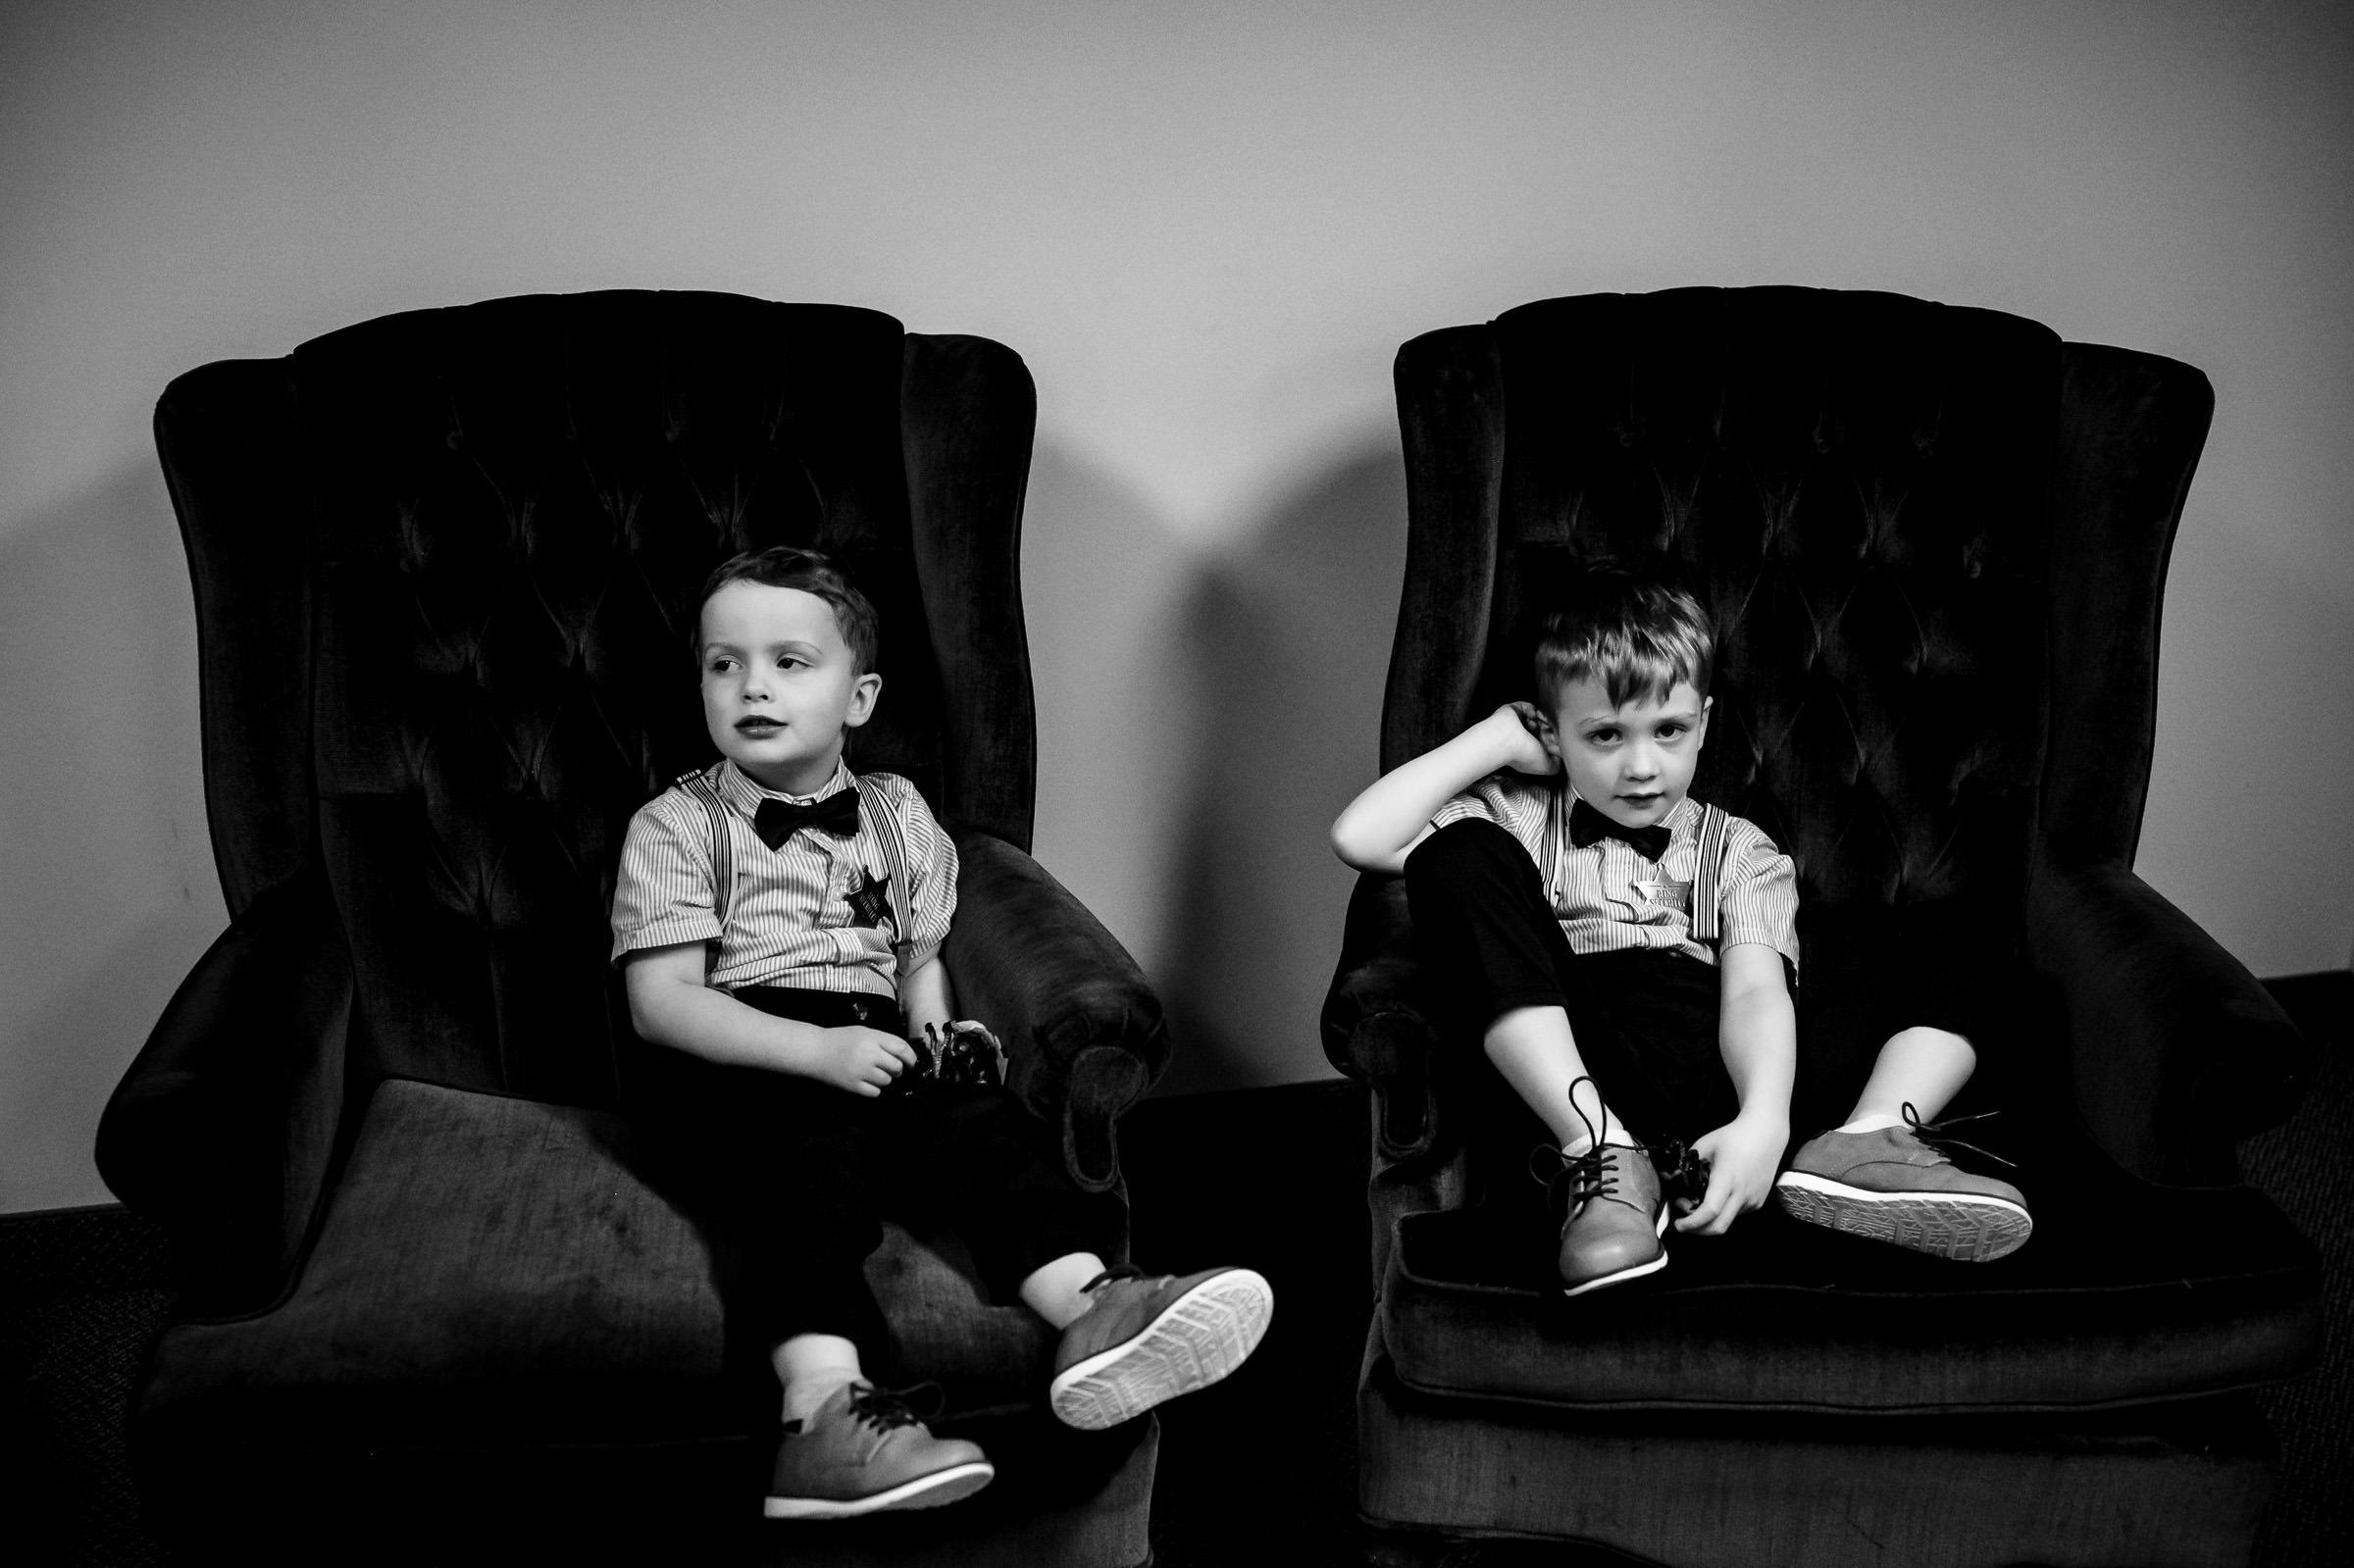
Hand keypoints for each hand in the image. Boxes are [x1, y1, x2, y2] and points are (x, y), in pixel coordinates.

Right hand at [807, 1025, 918, 1097]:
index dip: (911, 1057)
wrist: (815, 1051)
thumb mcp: (863, 1031)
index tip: (912, 1062)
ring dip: (885, 1079)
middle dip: (898, 1069)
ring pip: (887, 1081)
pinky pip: (875, 1092)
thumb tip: (903, 1053)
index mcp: (873, 1038)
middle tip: (891, 1068)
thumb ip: (883, 1040)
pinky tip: (866, 1081)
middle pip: (897, 1067)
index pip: (902, 1048)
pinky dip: (874, 1089)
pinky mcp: (854, 1085)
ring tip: (874, 1072)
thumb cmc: (839, 1040)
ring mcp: (861, 1071)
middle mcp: (869, 1054)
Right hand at [1486, 702, 1558, 776]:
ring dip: (1541, 719)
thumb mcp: (1547, 767)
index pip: (1547, 743)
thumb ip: (1557, 764)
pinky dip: (1532, 710)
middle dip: (1549, 728)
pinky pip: (1529, 707)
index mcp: (1530, 751)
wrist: (1505, 740)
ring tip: (1536, 724)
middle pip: (1545, 728)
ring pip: (1538, 717)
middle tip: (1549, 729)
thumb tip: (1562, 758)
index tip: (1558, 740)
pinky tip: (1531, 717)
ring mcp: (1518, 724)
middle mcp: (1524, 738)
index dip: (1555, 740)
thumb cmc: (1523, 755)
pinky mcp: (1514, 711)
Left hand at [1671, 1114, 1787, 1234]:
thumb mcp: (1704, 1145)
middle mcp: (1742, 1193)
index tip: (1679, 1224)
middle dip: (1697, 1231)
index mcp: (1727, 1178)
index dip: (1692, 1223)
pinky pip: (1736, 1214)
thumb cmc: (1734, 1137)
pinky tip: (1717, 1197)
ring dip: (1710, 1220)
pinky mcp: (1758, 1202)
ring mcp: (1753, 1200)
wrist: (1766, 1134)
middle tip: (1684, 1222)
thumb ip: (1687, 1165)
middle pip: (1718, 1228)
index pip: (1709, 1211)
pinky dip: (1723, 1213)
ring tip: (1698, 1203)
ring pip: (1727, 1222)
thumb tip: (1672, 1179)